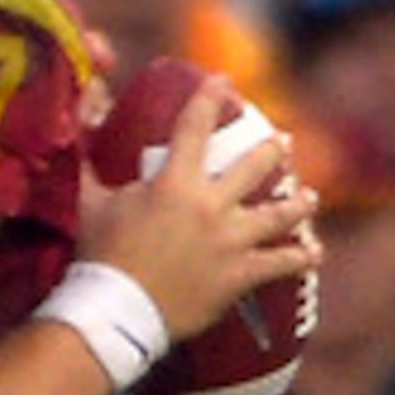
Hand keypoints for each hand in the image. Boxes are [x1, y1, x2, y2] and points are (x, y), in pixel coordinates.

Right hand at [75, 86, 321, 345]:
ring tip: (310, 197)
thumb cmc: (100, 255)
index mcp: (175, 181)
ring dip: (298, 203)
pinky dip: (300, 257)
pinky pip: (280, 264)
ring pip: (279, 214)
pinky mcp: (239, 275)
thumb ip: (88, 160)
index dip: (210, 97)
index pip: (196, 124)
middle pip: (255, 165)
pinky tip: (314, 253)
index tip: (222, 82)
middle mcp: (211, 205)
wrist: (117, 312)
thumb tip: (81, 115)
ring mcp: (231, 241)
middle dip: (272, 150)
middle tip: (282, 142)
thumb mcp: (90, 201)